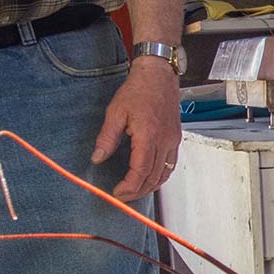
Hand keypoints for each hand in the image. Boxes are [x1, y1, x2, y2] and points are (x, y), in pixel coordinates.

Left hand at [90, 57, 181, 200]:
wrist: (158, 76)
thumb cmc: (138, 91)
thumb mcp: (115, 112)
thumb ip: (106, 138)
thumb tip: (97, 159)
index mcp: (149, 136)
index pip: (141, 170)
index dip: (129, 186)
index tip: (117, 193)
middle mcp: (164, 141)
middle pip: (154, 176)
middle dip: (138, 191)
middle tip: (123, 197)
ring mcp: (172, 141)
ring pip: (165, 173)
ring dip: (150, 186)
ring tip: (135, 191)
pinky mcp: (175, 138)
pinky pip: (171, 164)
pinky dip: (161, 176)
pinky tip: (151, 178)